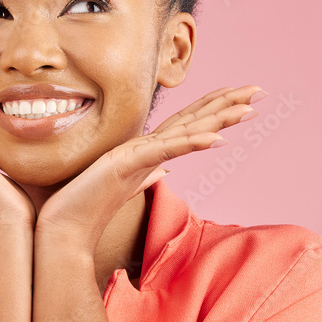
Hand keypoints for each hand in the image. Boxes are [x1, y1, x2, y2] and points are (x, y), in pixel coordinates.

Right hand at [35, 85, 265, 250]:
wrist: (62, 230)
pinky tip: (217, 138)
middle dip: (226, 103)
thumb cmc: (86, 209)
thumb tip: (166, 170)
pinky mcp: (126, 164)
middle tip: (258, 90)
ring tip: (249, 107)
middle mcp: (143, 146)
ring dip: (218, 118)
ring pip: (185, 130)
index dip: (215, 108)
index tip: (244, 100)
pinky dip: (192, 143)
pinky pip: (166, 151)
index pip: (188, 124)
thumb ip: (146, 176)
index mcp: (146, 152)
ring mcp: (135, 153)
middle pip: (192, 119)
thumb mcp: (126, 189)